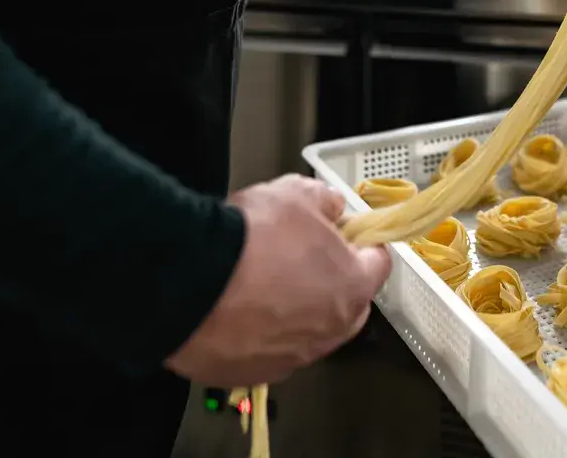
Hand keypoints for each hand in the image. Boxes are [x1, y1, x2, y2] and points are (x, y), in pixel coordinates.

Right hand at [164, 174, 390, 386]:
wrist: (188, 282)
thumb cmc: (250, 238)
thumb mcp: (295, 194)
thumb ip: (324, 201)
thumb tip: (330, 208)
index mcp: (351, 286)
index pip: (378, 264)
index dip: (363, 243)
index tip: (346, 234)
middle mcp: (329, 330)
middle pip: (349, 305)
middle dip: (336, 282)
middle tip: (306, 259)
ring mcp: (292, 357)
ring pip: (309, 332)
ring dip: (298, 311)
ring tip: (264, 285)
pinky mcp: (255, 373)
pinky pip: (269, 352)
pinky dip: (261, 335)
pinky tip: (238, 312)